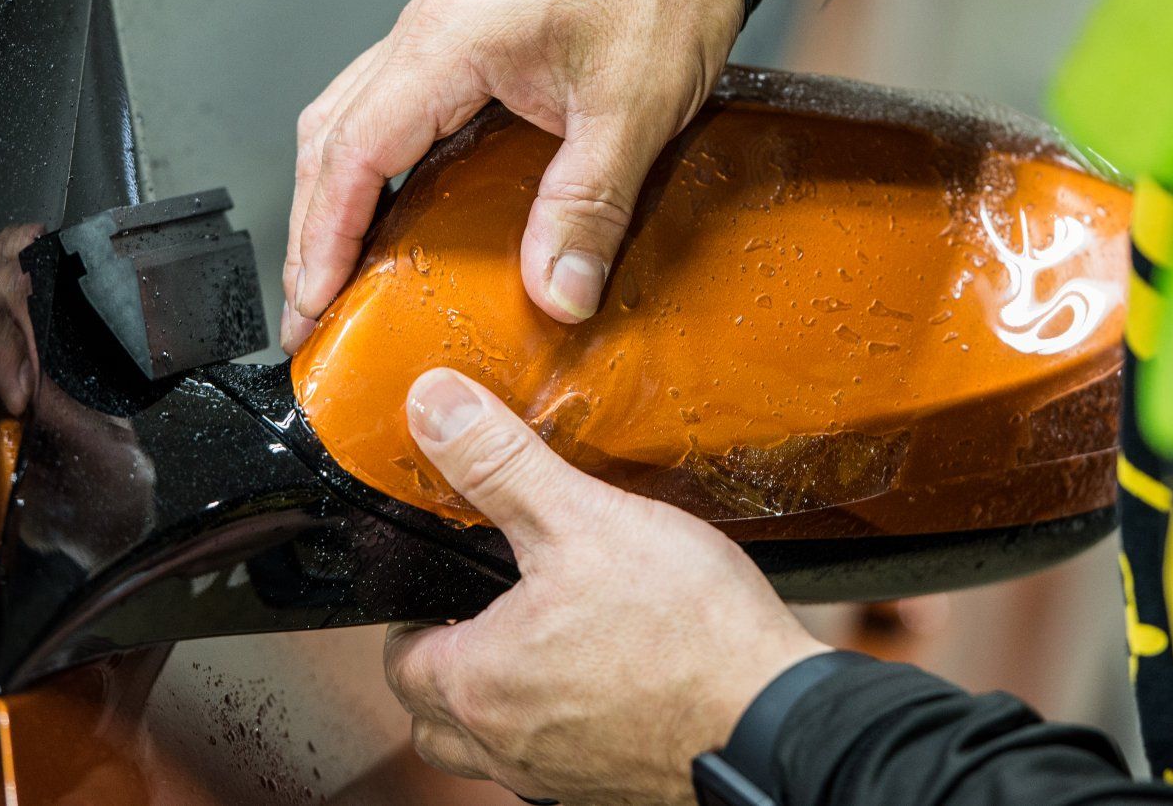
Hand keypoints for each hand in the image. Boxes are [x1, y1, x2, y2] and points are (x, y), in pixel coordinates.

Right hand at [283, 0, 744, 350]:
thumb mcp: (632, 110)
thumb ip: (588, 206)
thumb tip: (558, 291)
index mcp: (445, 44)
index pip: (350, 155)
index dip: (323, 237)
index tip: (313, 302)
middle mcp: (427, 29)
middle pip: (330, 137)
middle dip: (311, 228)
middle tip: (310, 307)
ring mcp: (445, 25)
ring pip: (353, 114)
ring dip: (336, 193)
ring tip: (340, 266)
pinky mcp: (473, 29)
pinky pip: (395, 100)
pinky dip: (376, 161)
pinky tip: (399, 202)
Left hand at [385, 369, 827, 805]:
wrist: (774, 717)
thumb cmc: (687, 631)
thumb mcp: (584, 519)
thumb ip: (499, 463)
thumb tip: (434, 405)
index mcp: (480, 684)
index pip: (398, 660)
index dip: (413, 615)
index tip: (443, 582)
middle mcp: (509, 746)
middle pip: (431, 718)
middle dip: (442, 665)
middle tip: (477, 614)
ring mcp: (562, 777)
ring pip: (491, 749)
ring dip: (495, 704)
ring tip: (535, 648)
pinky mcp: (614, 788)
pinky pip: (556, 764)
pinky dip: (560, 726)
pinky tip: (604, 679)